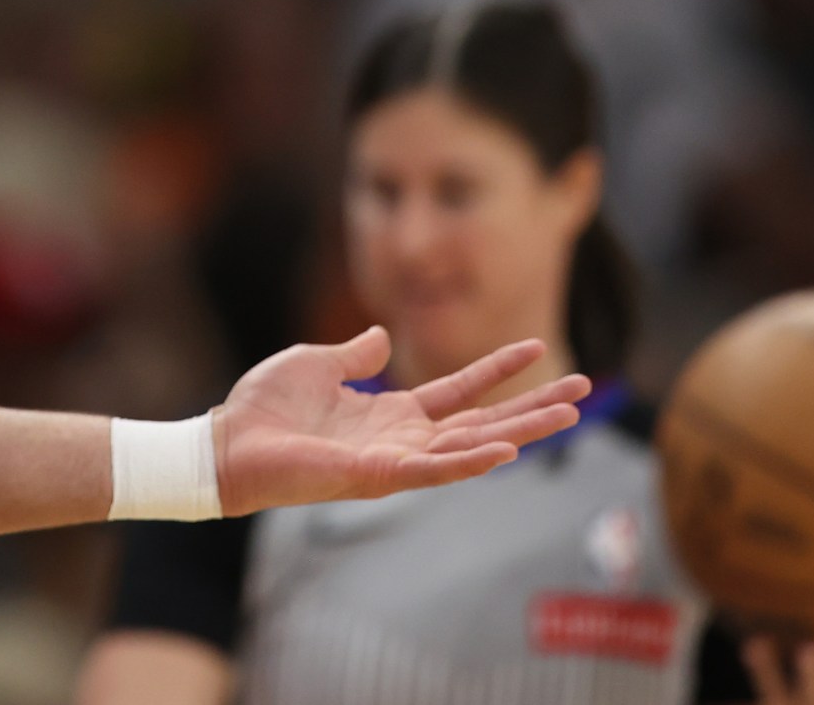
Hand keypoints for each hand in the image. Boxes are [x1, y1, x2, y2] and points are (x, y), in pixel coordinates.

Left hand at [211, 327, 589, 514]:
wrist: (227, 445)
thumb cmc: (264, 409)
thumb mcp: (316, 364)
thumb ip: (354, 355)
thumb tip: (382, 337)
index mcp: (391, 414)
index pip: (459, 391)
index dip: (497, 370)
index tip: (537, 345)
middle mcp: (403, 440)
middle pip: (483, 423)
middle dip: (533, 408)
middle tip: (586, 390)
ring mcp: (395, 462)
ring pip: (472, 447)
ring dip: (521, 433)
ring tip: (569, 415)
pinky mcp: (376, 476)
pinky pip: (433, 469)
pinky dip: (469, 462)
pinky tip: (506, 452)